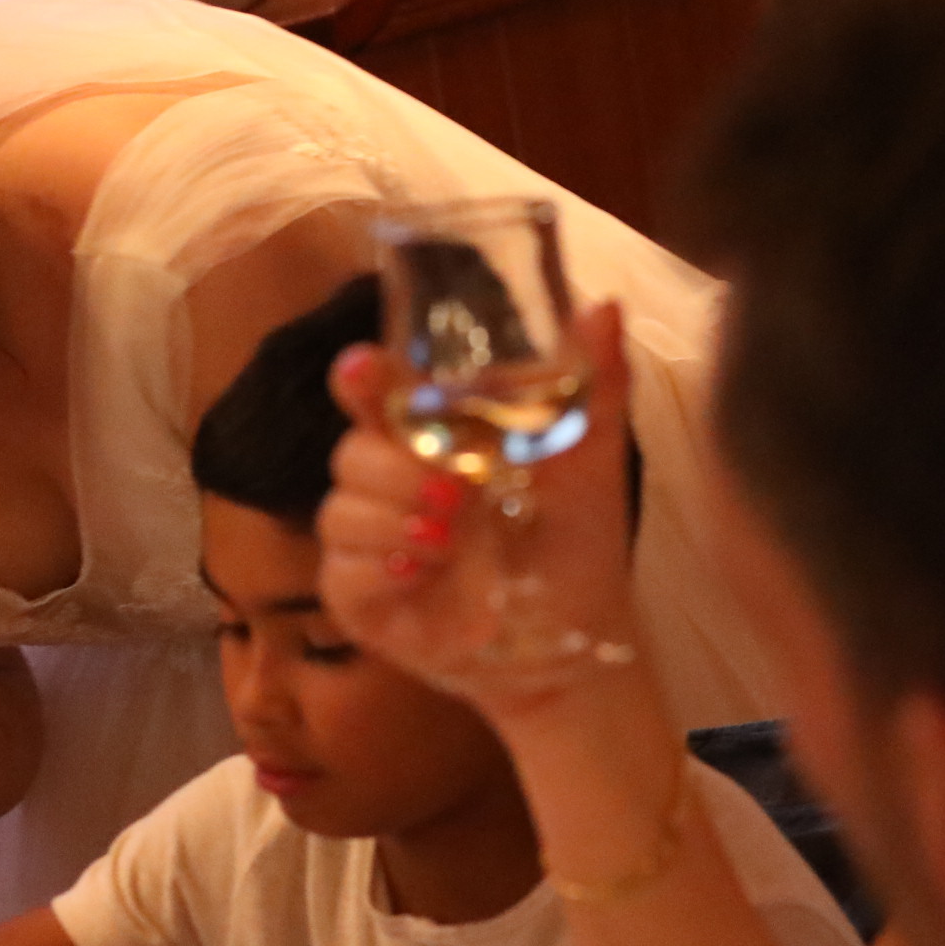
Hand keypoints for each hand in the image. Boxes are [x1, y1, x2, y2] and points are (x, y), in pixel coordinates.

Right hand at [315, 299, 644, 716]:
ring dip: (390, 515)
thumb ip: (593, 385)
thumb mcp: (592, 462)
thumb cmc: (577, 542)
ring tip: (448, 535)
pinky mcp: (364, 600)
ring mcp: (373, 543)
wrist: (578, 640)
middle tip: (454, 487)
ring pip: (339, 507)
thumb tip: (605, 306)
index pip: (378, 392)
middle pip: (352, 449)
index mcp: (436, 440)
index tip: (366, 367)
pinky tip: (419, 571)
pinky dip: (377, 566)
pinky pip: (340, 571)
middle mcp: (395, 485)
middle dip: (394, 463)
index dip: (363, 376)